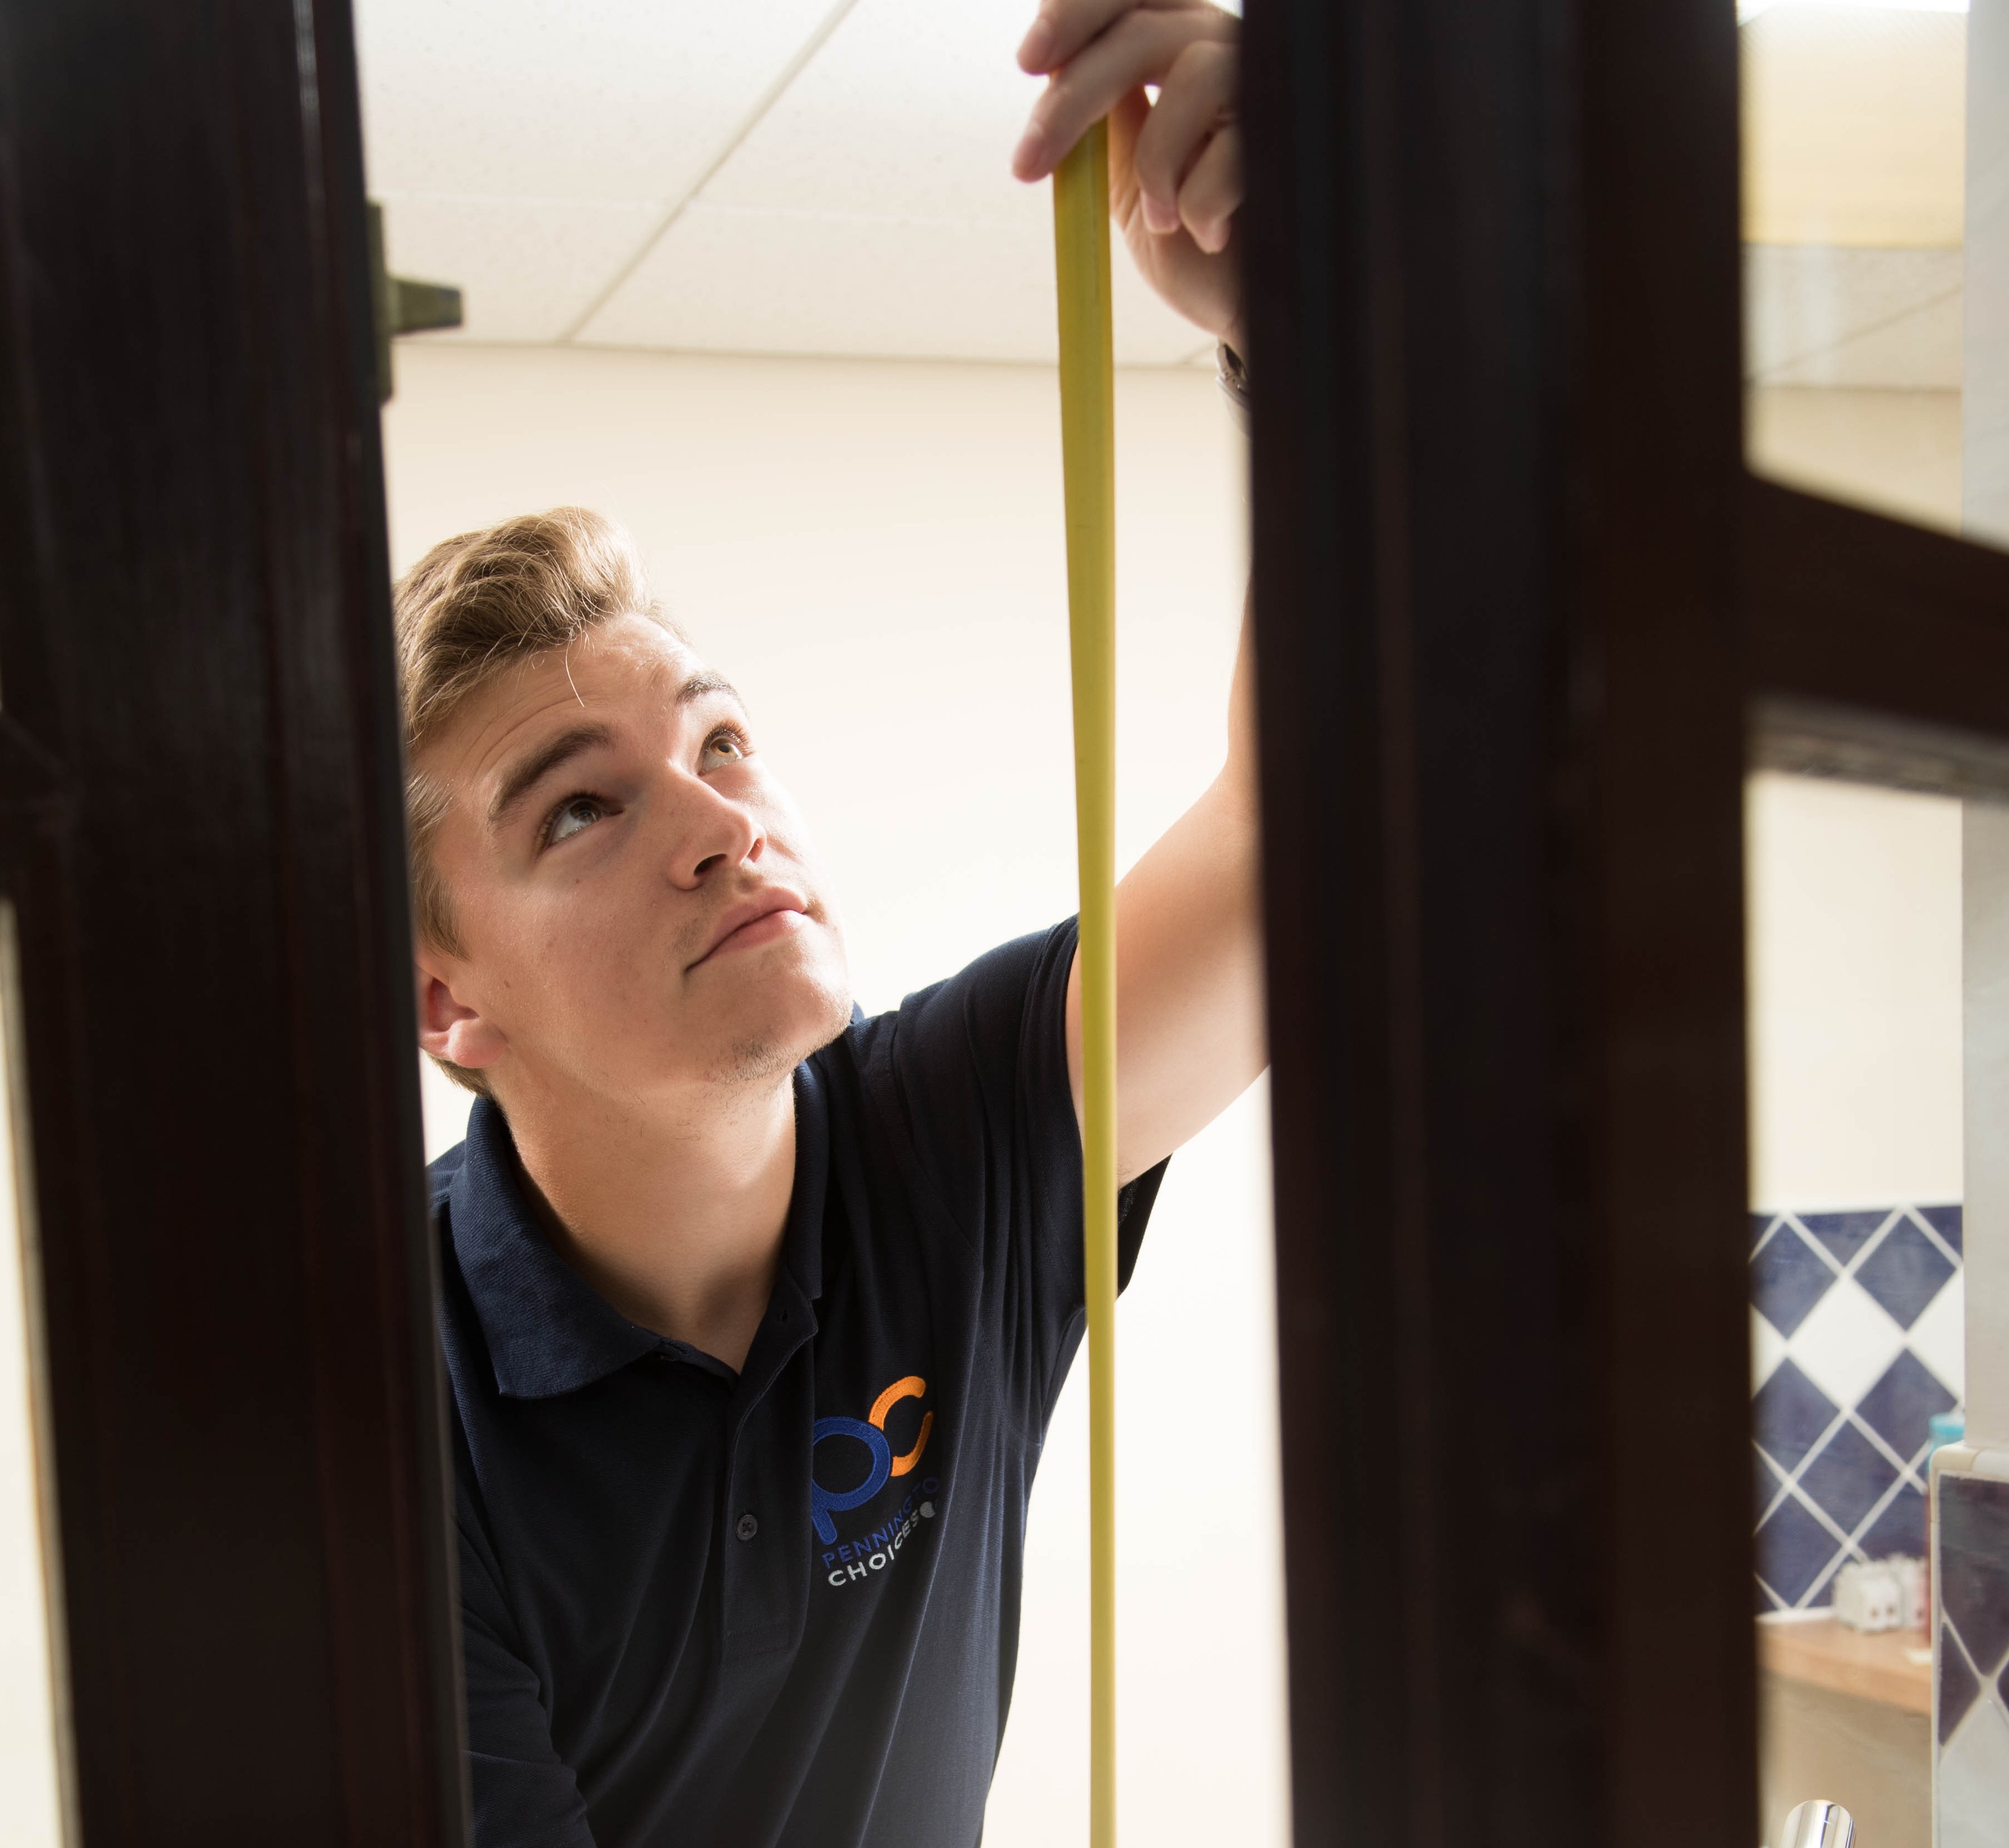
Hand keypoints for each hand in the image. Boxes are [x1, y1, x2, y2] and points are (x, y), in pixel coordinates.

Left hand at [1012, 0, 1243, 353]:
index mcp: (1184, 47)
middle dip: (1075, 96)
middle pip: (1143, 30)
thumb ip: (1104, 119)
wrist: (1245, 309)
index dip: (1077, 11)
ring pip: (1194, 76)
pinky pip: (1232, 149)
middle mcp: (1229, 49)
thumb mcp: (1130, 175)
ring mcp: (1268, 88)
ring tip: (1163, 219)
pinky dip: (1200, 205)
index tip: (1028, 63)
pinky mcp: (1293, 139)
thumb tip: (1051, 69)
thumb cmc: (1190, 243)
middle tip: (1028, 164)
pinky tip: (1210, 237)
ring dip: (1156, 162)